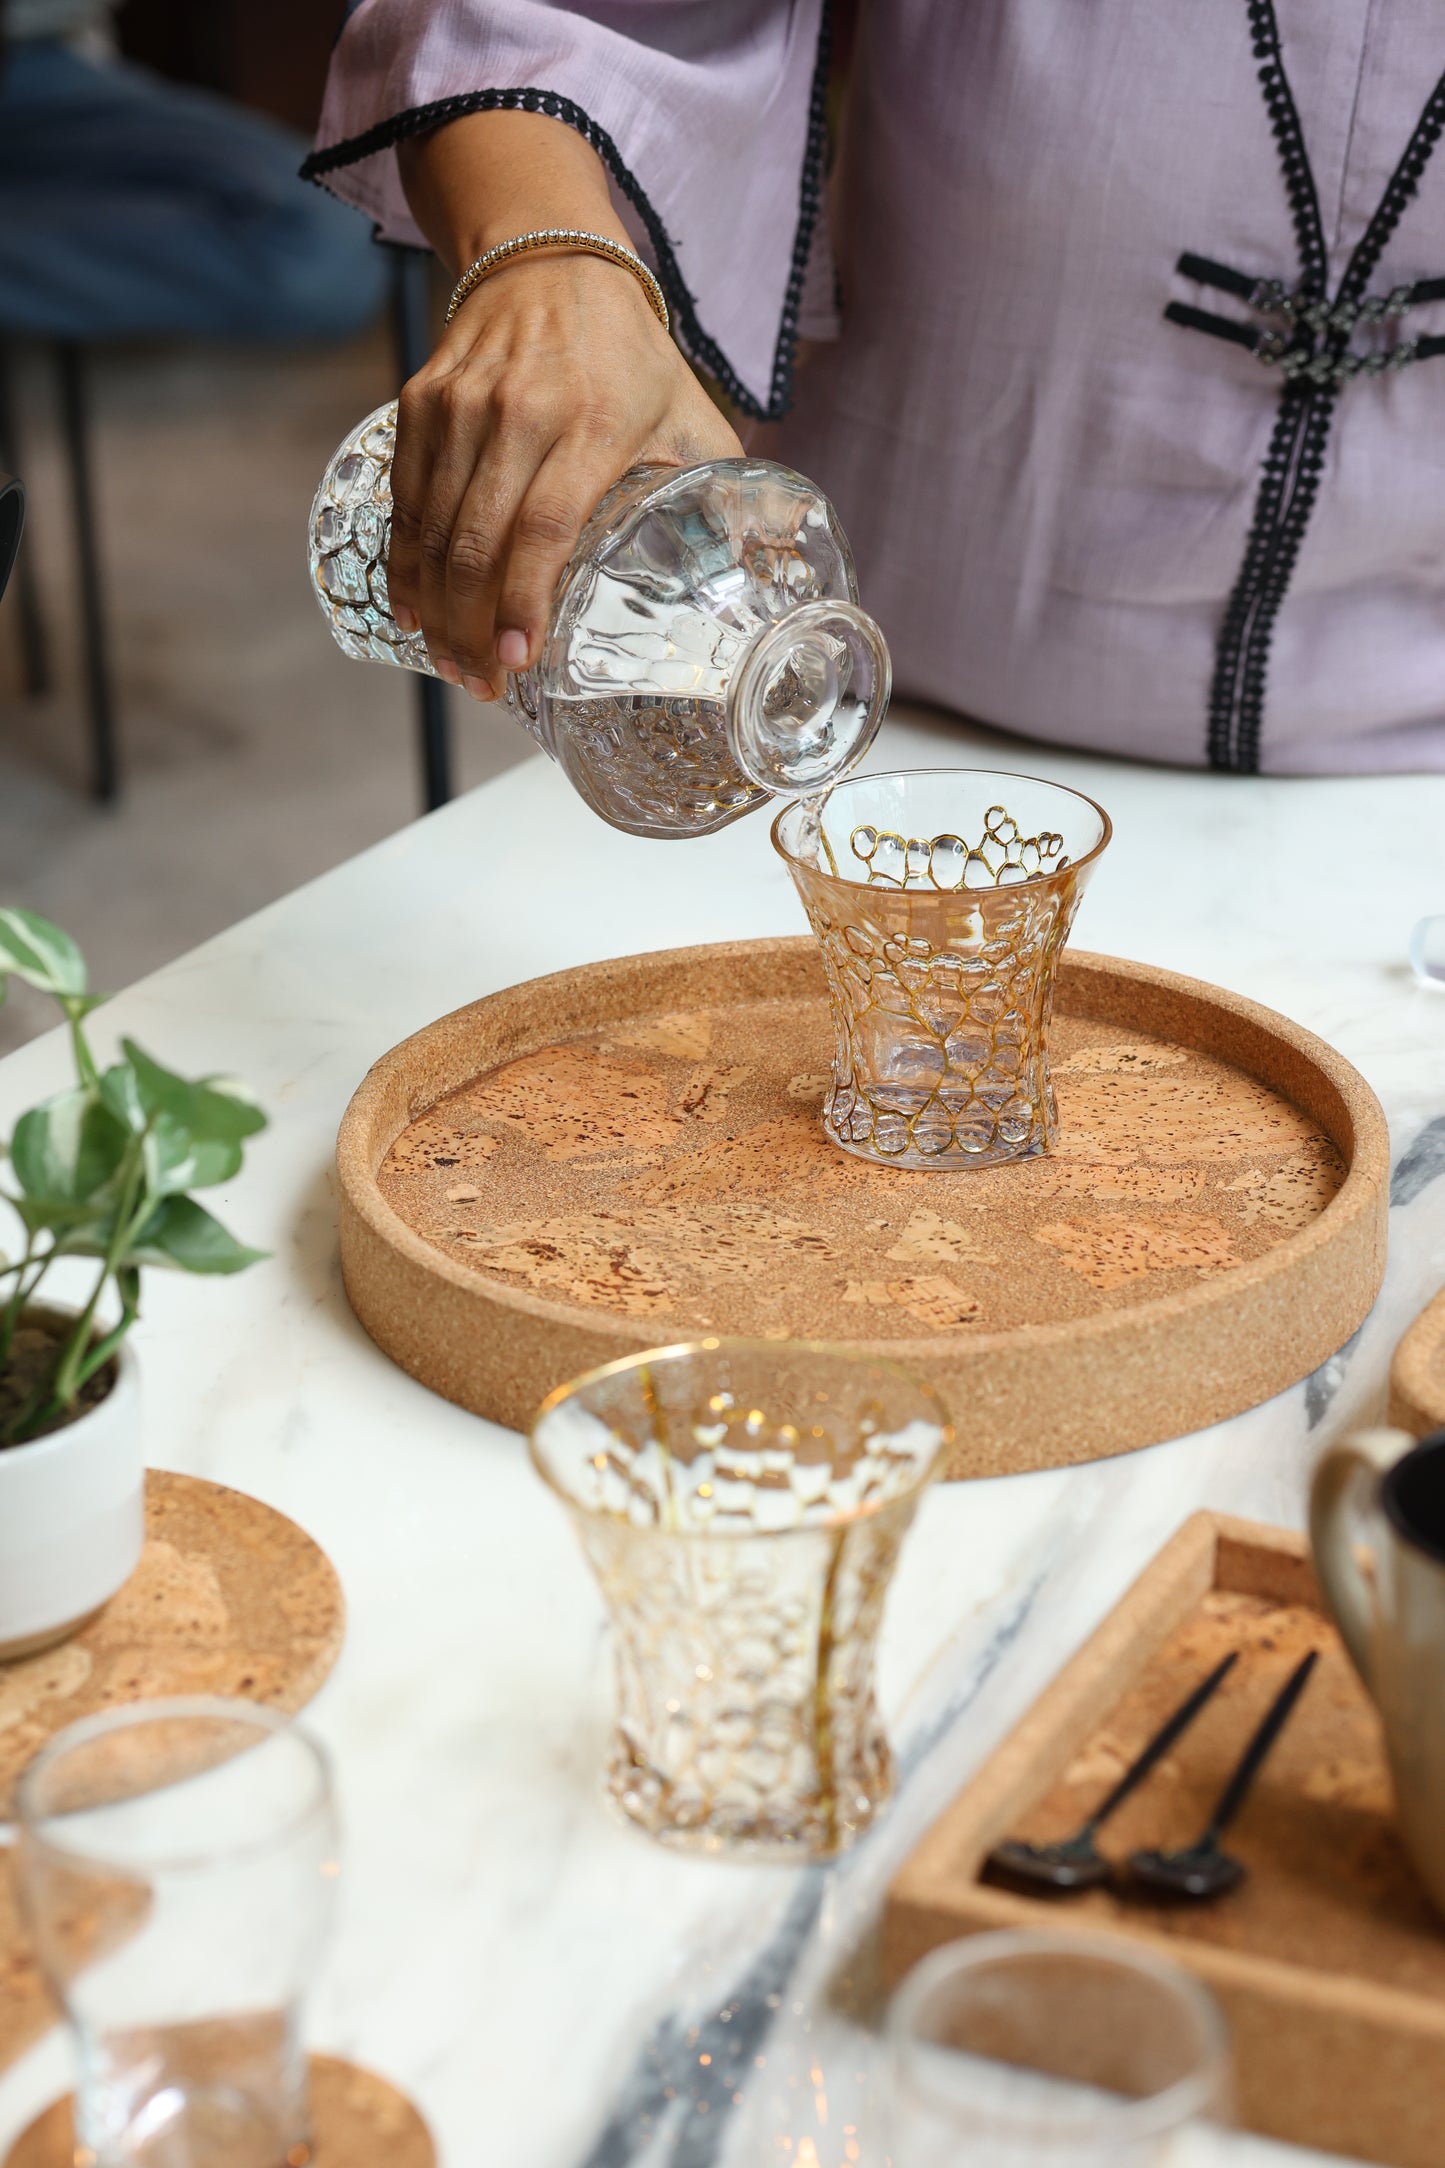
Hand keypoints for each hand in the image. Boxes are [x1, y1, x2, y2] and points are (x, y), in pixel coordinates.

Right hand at [388, 250, 741, 699]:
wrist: (549, 261)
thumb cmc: (629, 357)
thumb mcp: (688, 413)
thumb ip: (719, 490)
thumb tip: (759, 574)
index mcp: (596, 422)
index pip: (546, 527)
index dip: (525, 600)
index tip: (520, 659)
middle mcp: (521, 411)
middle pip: (479, 542)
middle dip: (474, 628)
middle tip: (484, 684)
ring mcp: (463, 404)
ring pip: (434, 528)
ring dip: (436, 609)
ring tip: (453, 664)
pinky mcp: (423, 400)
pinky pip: (405, 498)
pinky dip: (404, 562)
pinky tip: (413, 610)